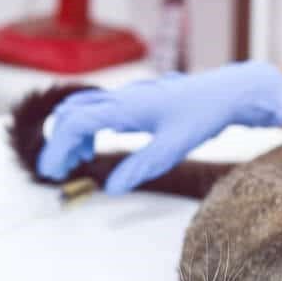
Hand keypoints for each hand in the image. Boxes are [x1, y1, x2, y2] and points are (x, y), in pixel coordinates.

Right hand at [37, 61, 281, 194]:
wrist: (230, 92)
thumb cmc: (204, 116)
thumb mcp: (174, 147)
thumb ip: (142, 167)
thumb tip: (112, 188)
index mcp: (126, 107)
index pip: (75, 124)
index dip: (57, 148)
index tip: (51, 172)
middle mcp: (123, 98)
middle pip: (73, 113)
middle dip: (60, 141)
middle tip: (59, 170)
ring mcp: (131, 96)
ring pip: (86, 108)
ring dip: (75, 133)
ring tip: (79, 161)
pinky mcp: (141, 99)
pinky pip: (104, 108)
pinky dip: (92, 125)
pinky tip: (101, 142)